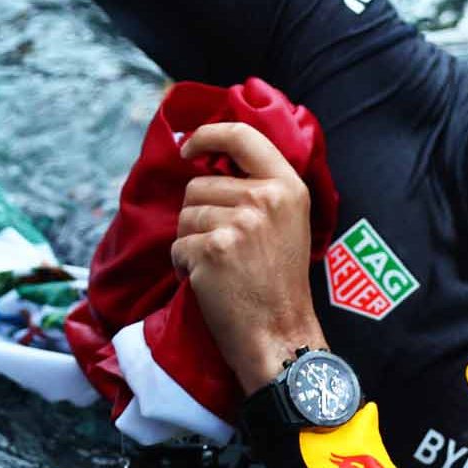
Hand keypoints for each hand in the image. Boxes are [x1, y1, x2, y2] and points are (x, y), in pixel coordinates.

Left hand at [169, 121, 325, 392]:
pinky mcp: (212, 250)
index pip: (242, 135)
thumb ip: (262, 188)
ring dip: (191, 241)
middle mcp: (265, 198)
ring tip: (219, 265)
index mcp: (288, 186)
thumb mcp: (290, 222)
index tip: (189, 147)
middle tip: (222, 246)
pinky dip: (184, 266)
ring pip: (185, 215)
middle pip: (199, 183)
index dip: (207, 135)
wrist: (281, 333)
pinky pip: (177, 246)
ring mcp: (238, 223)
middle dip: (198, 213)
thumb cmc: (281, 283)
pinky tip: (209, 282)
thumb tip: (213, 162)